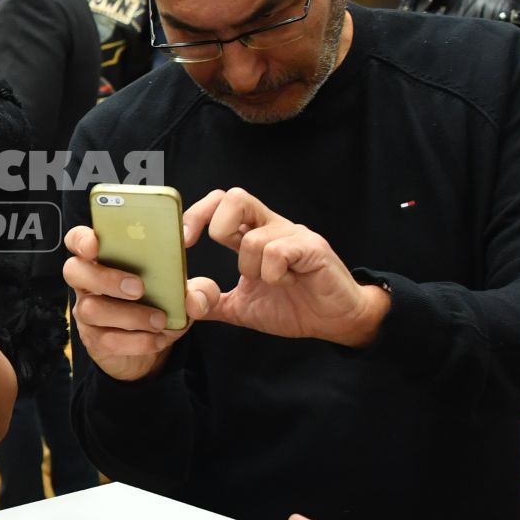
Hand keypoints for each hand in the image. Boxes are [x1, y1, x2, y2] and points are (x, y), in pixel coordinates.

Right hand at [62, 222, 198, 382]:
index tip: (96, 244)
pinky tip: (157, 338)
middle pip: (74, 271)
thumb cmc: (161, 303)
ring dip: (130, 314)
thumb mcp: (185, 292)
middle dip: (105, 277)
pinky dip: (137, 340)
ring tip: (159, 320)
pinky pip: (107, 340)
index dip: (81, 239)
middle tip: (139, 288)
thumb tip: (194, 300)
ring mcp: (87, 312)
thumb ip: (199, 290)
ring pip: (92, 309)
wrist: (154, 342)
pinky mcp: (95, 340)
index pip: (77, 240)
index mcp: (105, 259)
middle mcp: (88, 283)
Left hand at [184, 188, 388, 346]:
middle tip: (220, 251)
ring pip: (253, 237)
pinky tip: (286, 283)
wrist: (336, 322)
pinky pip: (277, 252)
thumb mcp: (242, 307)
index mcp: (253, 235)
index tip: (185, 241)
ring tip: (271, 282)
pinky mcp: (312, 248)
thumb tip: (183, 303)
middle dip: (217, 226)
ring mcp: (293, 235)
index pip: (222, 202)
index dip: (198, 214)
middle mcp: (272, 227)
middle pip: (235, 197)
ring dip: (251, 267)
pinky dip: (273, 273)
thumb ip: (212, 303)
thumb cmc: (293, 307)